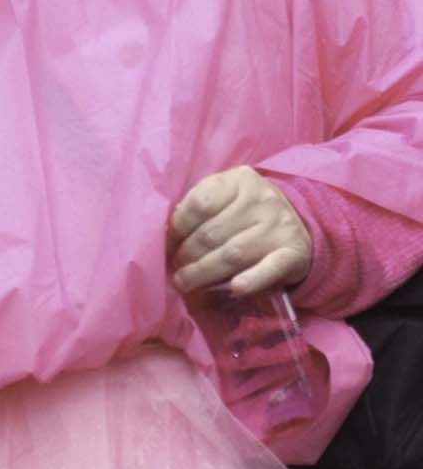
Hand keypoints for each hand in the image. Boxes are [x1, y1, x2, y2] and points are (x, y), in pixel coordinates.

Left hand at [168, 165, 311, 296]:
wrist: (300, 224)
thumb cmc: (249, 211)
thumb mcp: (228, 196)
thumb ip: (202, 206)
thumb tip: (170, 232)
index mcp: (239, 180)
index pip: (201, 203)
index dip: (178, 227)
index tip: (167, 245)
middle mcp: (261, 199)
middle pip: (213, 232)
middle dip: (187, 254)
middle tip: (174, 269)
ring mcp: (279, 226)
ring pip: (233, 253)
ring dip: (204, 272)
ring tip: (185, 282)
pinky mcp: (294, 253)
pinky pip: (270, 268)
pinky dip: (251, 280)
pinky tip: (233, 289)